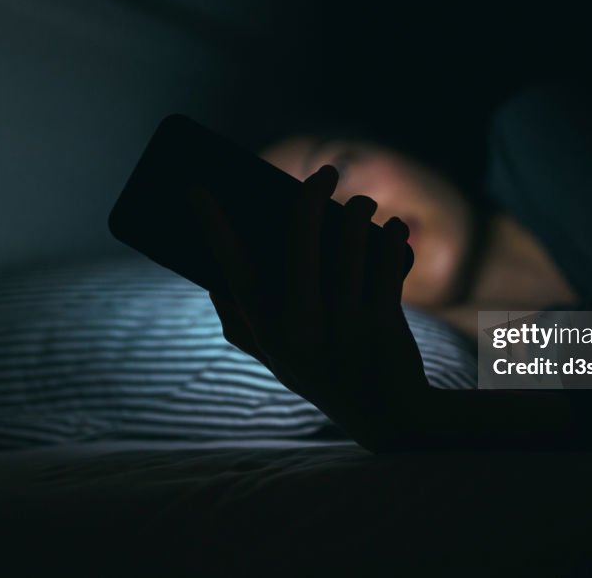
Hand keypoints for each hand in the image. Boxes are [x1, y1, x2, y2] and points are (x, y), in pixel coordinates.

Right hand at [189, 165, 430, 450]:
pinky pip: (387, 267)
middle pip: (299, 250)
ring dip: (358, 214)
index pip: (235, 275)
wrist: (393, 419)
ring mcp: (345, 331)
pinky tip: (394, 228)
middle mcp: (303, 334)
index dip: (215, 230)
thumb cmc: (330, 378)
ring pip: (350, 251)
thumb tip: (214, 285)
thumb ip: (245, 330)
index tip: (196, 189)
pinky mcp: (383, 327)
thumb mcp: (281, 362)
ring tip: (363, 202)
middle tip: (326, 172)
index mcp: (271, 337)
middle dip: (310, 201)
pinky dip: (392, 240)